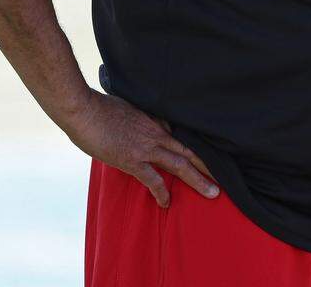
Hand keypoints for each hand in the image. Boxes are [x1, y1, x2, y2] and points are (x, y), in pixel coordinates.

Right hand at [64, 90, 218, 207]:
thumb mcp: (129, 106)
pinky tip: (167, 203)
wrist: (84, 110)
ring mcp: (147, 147)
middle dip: (209, 165)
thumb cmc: (102, 106)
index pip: (185, 134)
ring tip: (213, 193)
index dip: (199, 146)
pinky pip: (152, 180)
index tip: (213, 154)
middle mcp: (157, 134)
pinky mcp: (132, 160)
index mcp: (157, 120)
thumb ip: (142, 116)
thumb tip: (145, 121)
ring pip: (180, 165)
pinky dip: (161, 192)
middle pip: (191, 150)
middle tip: (226, 178)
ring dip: (198, 180)